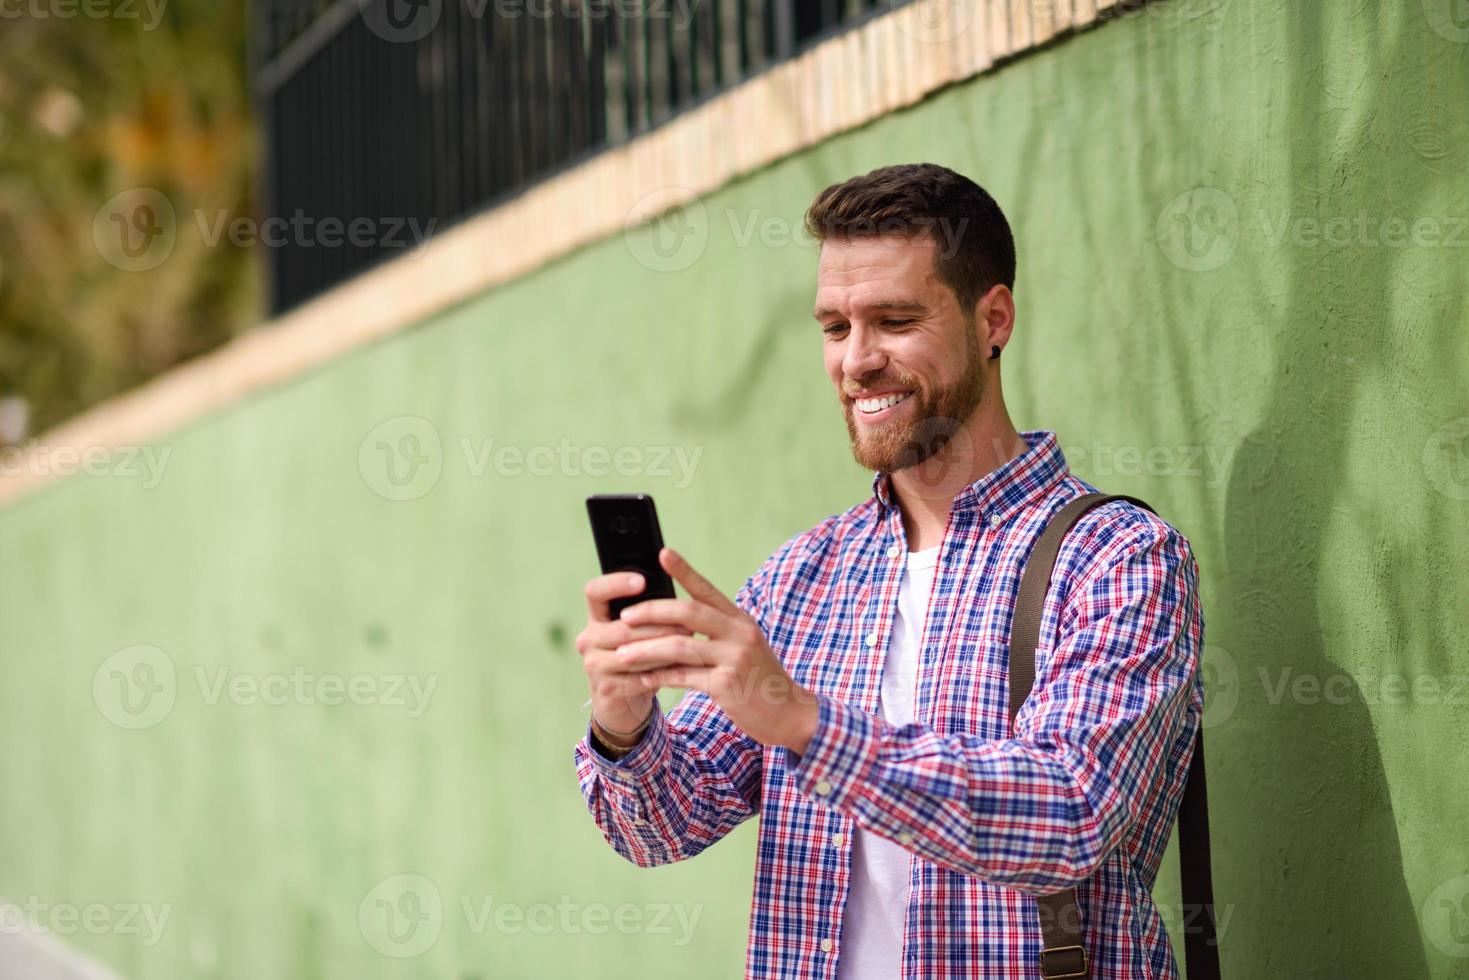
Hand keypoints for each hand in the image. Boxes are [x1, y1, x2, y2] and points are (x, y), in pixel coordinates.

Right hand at [576, 570, 694, 737]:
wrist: (622, 701)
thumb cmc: (636, 657)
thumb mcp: (637, 632)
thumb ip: (647, 613)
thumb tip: (678, 593)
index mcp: (595, 617)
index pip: (594, 592)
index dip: (616, 584)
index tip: (642, 580)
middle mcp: (588, 639)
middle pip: (623, 627)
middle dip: (659, 625)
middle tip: (689, 623)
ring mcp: (593, 665)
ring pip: (633, 653)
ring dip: (664, 648)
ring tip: (690, 643)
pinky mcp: (605, 688)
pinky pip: (639, 677)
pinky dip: (663, 672)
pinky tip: (681, 668)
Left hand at [614, 547, 819, 753]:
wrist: (788, 712)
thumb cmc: (759, 677)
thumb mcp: (743, 645)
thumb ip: (717, 630)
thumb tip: (676, 619)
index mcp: (739, 620)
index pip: (707, 589)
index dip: (684, 570)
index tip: (662, 553)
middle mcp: (739, 633)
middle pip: (689, 612)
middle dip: (652, 611)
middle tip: (625, 616)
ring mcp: (734, 658)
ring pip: (681, 646)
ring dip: (646, 650)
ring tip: (621, 654)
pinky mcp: (727, 685)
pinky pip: (684, 676)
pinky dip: (659, 677)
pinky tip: (642, 678)